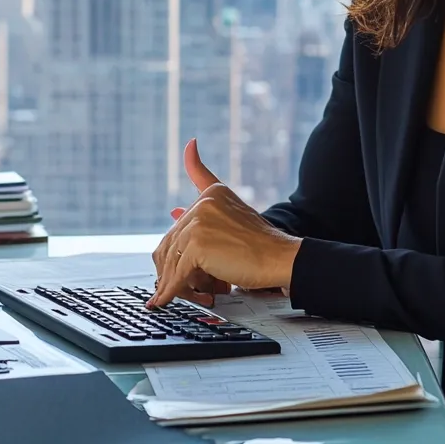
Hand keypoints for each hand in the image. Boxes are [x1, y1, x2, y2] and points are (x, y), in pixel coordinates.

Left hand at [148, 139, 301, 307]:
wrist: (280, 258)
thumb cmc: (262, 247)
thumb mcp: (234, 225)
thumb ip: (202, 216)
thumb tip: (174, 211)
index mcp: (216, 194)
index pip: (200, 176)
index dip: (194, 158)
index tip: (191, 143)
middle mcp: (205, 201)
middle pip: (172, 239)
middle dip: (176, 266)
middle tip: (191, 286)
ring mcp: (199, 220)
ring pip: (171, 258)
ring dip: (175, 283)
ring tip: (191, 296)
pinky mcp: (197, 243)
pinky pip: (176, 274)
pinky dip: (170, 291)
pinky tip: (164, 300)